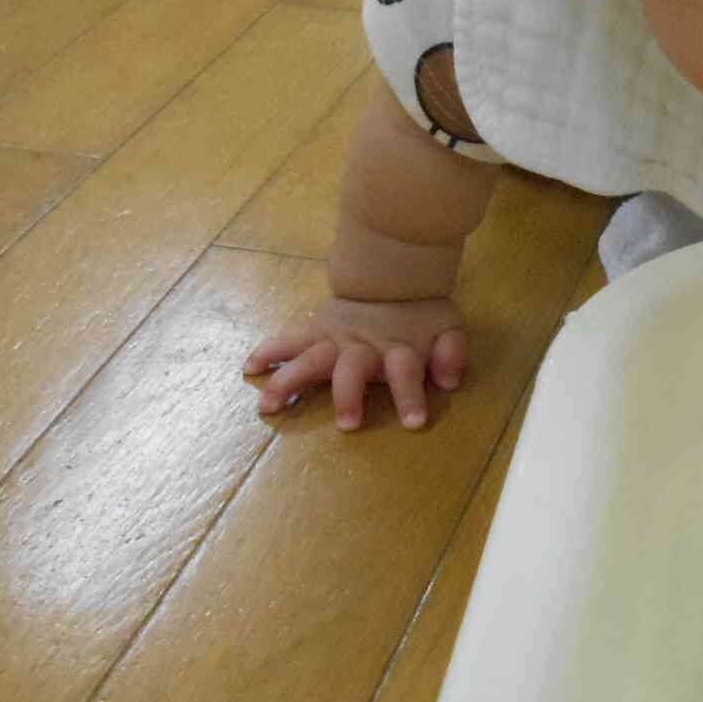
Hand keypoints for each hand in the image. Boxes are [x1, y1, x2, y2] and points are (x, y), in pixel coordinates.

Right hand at [244, 295, 467, 430]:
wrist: (393, 275)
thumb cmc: (420, 314)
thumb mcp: (448, 328)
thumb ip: (451, 353)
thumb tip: (449, 380)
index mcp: (398, 348)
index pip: (406, 371)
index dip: (410, 395)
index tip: (414, 423)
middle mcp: (362, 346)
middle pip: (352, 369)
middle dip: (348, 396)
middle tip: (346, 425)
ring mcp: (334, 337)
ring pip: (310, 357)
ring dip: (290, 381)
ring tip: (269, 406)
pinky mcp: (313, 330)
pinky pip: (288, 339)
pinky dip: (268, 351)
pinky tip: (250, 368)